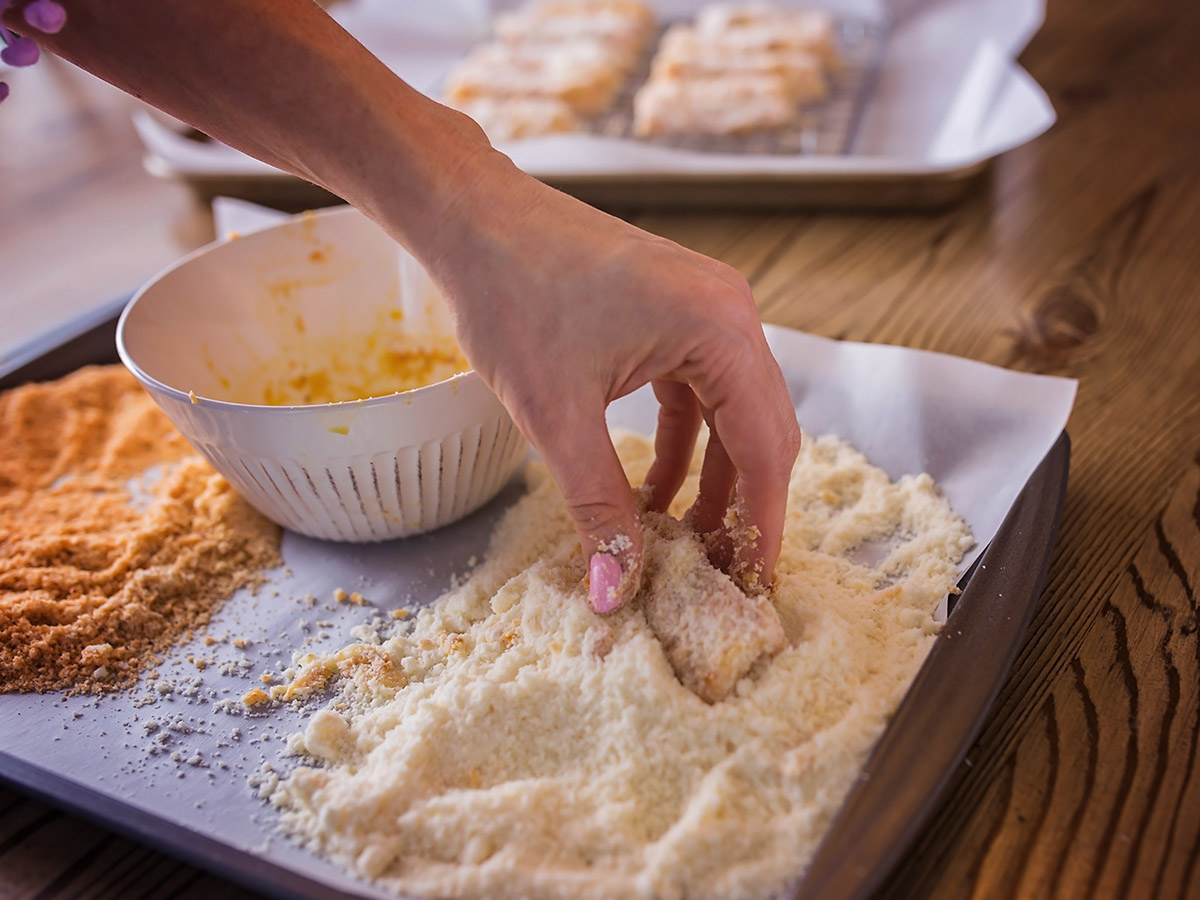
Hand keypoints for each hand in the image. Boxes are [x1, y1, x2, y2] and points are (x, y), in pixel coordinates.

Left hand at [420, 151, 800, 610]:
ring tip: (682, 543)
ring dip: (710, 479)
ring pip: (730, 416)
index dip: (760, 525)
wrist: (472, 217)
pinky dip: (681, 444)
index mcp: (720, 331)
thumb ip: (597, 507)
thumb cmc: (511, 296)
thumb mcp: (556, 416)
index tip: (752, 586)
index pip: (766, 448)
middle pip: (760, 431)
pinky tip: (651, 491)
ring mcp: (706, 308)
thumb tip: (616, 593)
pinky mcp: (676, 313)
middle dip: (740, 507)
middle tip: (719, 575)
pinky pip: (696, 393)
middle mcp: (730, 314)